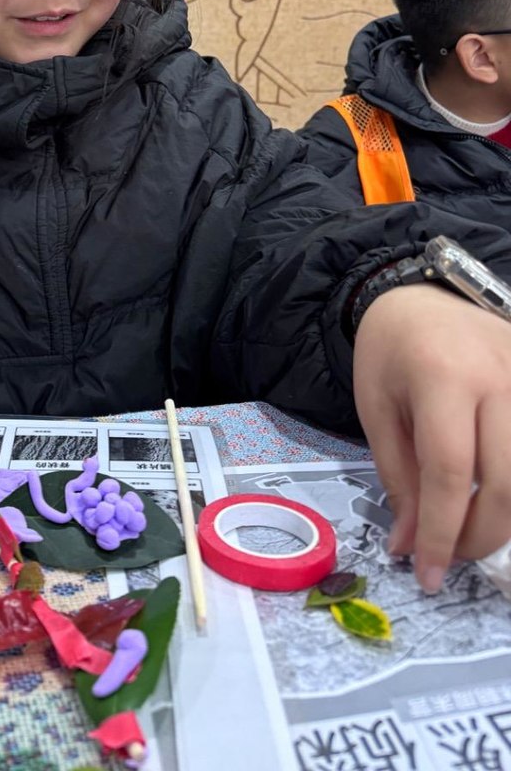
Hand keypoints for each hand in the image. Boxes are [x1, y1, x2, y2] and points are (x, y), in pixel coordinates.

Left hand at [354, 283, 510, 591]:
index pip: (452, 473)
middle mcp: (498, 377)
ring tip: (472, 534)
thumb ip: (398, 478)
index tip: (427, 574)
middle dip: (478, 535)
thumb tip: (412, 546)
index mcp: (442, 377)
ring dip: (506, 519)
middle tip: (450, 558)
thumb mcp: (377, 411)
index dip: (443, 532)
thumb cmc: (389, 354)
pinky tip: (498, 504)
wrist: (418, 301)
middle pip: (505, 482)